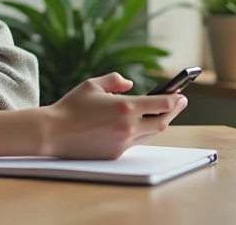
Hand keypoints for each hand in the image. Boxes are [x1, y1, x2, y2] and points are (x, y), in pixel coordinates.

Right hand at [43, 73, 187, 159]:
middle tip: (180, 103)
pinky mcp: (116, 153)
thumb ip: (114, 80)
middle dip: (174, 111)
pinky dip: (141, 132)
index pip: (161, 104)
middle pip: (162, 121)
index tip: (181, 95)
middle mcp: (128, 126)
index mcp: (125, 107)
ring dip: (159, 122)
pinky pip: (136, 142)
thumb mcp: (92, 84)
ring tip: (163, 113)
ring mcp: (123, 142)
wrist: (54, 133)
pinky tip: (141, 125)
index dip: (175, 99)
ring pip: (151, 133)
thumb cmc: (71, 107)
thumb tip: (129, 84)